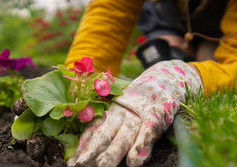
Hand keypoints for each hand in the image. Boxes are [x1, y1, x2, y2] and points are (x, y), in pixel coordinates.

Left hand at [68, 60, 202, 166]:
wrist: (164, 78)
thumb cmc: (141, 98)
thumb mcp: (122, 106)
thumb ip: (106, 123)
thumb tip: (89, 142)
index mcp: (111, 111)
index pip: (93, 130)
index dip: (82, 146)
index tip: (72, 162)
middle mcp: (122, 113)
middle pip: (106, 134)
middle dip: (93, 150)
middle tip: (80, 165)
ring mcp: (139, 114)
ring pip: (124, 135)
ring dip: (113, 151)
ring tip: (101, 166)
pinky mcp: (156, 115)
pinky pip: (148, 132)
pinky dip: (141, 146)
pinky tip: (134, 162)